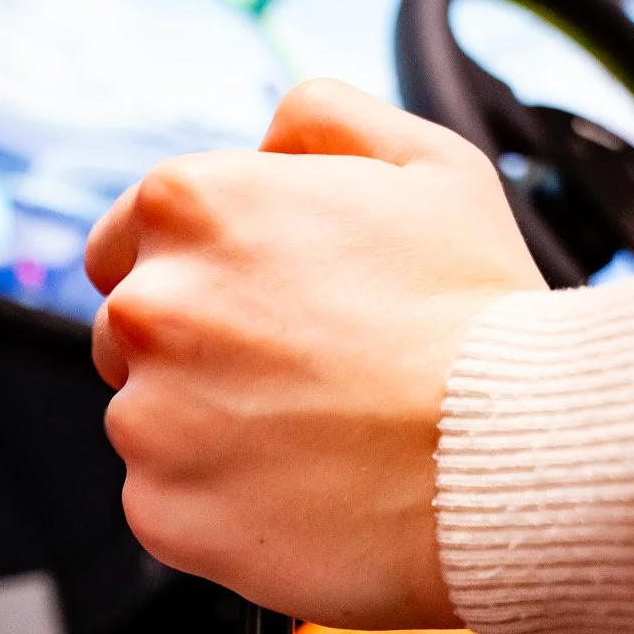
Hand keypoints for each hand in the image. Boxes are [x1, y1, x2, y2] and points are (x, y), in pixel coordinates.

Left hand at [86, 79, 544, 628]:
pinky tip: (300, 494)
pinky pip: (166, 506)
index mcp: (192, 205)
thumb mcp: (428, 163)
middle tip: (297, 378)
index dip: (191, 274)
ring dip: (207, 432)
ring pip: (149, 424)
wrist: (508, 455)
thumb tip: (268, 139)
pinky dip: (218, 507)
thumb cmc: (479, 315)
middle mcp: (149, 306)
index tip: (246, 307)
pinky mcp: (160, 512)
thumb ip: (325, 121)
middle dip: (196, 352)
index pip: (125, 240)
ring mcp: (146, 418)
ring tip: (314, 441)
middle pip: (131, 335)